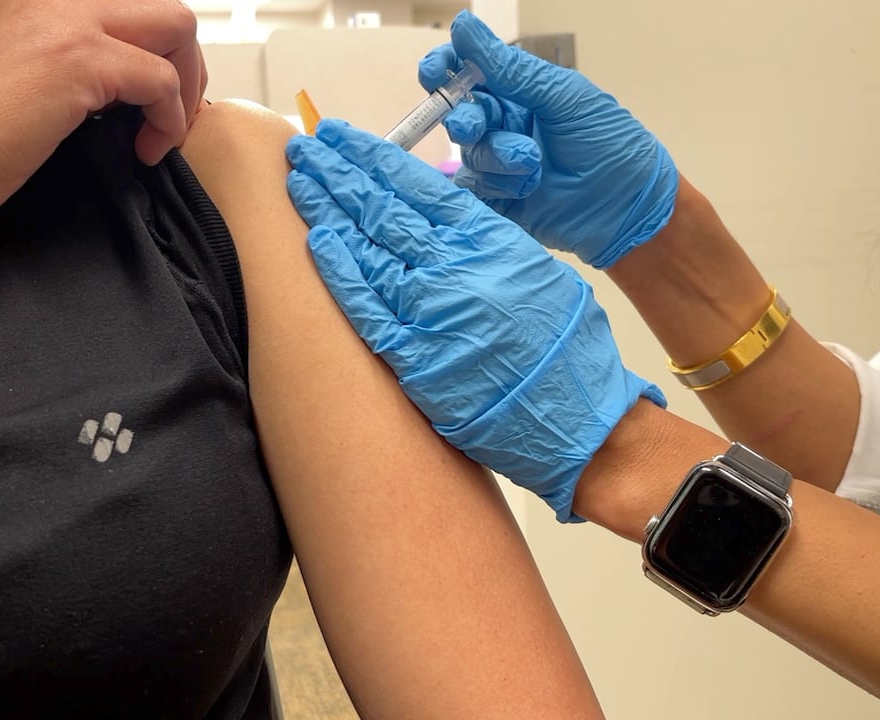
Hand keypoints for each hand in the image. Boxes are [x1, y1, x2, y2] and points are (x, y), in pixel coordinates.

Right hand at [0, 0, 205, 226]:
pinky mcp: (80, 62)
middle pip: (157, 0)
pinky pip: (162, 80)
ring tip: (166, 129)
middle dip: (180, 54)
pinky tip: (147, 152)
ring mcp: (65, 20)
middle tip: (170, 106)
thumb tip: (79, 89)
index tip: (144, 86)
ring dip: (185, 81)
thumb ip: (35, 60)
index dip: (143, 40)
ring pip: (175, 24)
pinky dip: (169, 120)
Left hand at [287, 119, 664, 520]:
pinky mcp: (415, 358)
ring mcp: (431, 311)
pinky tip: (316, 242)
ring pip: (366, 248)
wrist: (581, 420)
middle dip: (338, 173)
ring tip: (299, 181)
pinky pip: (366, 308)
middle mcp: (455, 267)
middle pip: (383, 208)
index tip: (341, 138)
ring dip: (327, 211)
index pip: (417, 184)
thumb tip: (443, 220)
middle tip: (304, 149)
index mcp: (489, 240)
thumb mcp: (537, 272)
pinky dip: (339, 273)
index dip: (372, 157)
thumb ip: (486, 243)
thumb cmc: (567, 348)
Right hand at [420, 10, 677, 268]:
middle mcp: (505, 126)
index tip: (434, 73)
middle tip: (475, 128)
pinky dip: (494, 186)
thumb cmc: (610, 144)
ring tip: (532, 165)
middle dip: (464, 119)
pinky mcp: (497, 201)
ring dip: (496, 156)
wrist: (629, 206)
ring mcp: (500, 165)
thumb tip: (463, 26)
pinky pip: (472, 189)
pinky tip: (525, 189)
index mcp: (520, 93)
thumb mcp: (562, 97)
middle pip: (460, 114)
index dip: (444, 70)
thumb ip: (509, 68)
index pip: (468, 73)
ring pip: (468, 153)